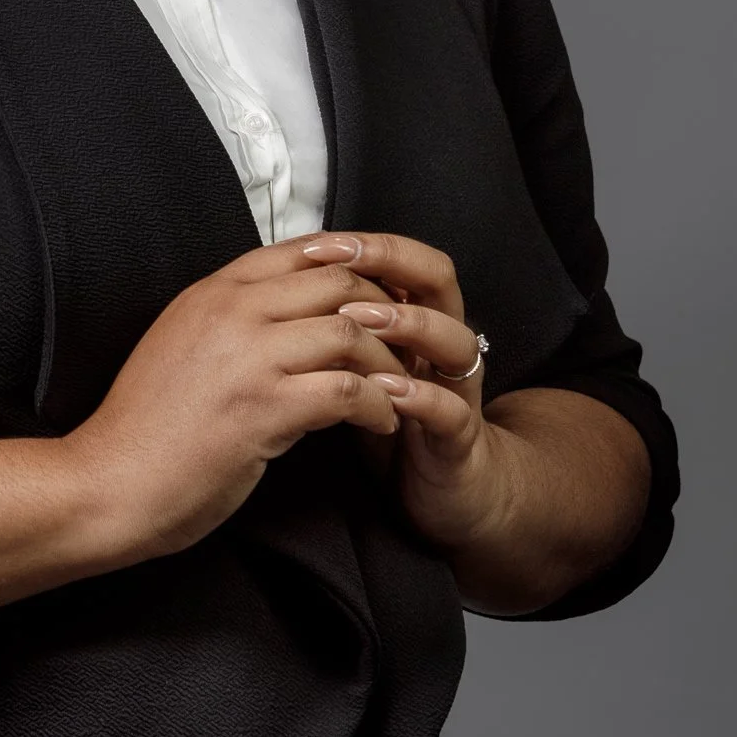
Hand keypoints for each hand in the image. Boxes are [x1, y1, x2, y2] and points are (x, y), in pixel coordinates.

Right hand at [66, 234, 412, 562]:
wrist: (109, 480)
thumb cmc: (144, 427)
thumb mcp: (181, 344)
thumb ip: (229, 319)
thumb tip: (284, 315)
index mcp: (211, 292)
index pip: (299, 250)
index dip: (352, 266)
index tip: (380, 292)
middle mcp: (231, 312)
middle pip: (336, 281)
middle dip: (383, 310)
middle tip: (403, 341)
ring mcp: (247, 358)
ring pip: (349, 330)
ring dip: (388, 360)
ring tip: (399, 386)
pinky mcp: (263, 408)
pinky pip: (347, 390)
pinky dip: (379, 405)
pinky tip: (383, 422)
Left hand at [327, 232, 506, 553]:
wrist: (437, 494)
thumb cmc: (384, 418)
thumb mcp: (351, 365)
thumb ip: (329, 327)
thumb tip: (275, 290)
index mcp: (414, 319)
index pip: (401, 260)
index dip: (365, 244)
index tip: (317, 243)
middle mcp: (440, 345)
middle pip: (436, 280)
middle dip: (391, 263)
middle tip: (342, 263)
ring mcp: (456, 389)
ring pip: (454, 339)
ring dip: (409, 324)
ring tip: (362, 321)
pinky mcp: (460, 439)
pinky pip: (451, 410)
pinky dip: (421, 398)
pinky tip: (387, 393)